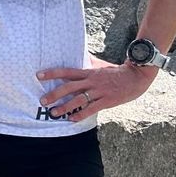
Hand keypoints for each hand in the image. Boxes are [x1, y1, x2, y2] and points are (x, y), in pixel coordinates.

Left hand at [37, 62, 158, 121]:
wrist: (136, 77)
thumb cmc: (116, 72)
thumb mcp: (101, 65)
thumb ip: (89, 63)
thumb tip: (81, 56)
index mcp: (88, 72)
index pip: (67, 72)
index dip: (52, 73)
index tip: (39, 75)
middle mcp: (91, 81)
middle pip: (69, 87)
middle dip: (55, 94)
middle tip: (42, 100)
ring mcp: (99, 91)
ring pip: (78, 99)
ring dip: (65, 106)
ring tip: (53, 113)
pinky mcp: (107, 101)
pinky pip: (92, 109)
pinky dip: (81, 114)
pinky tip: (71, 119)